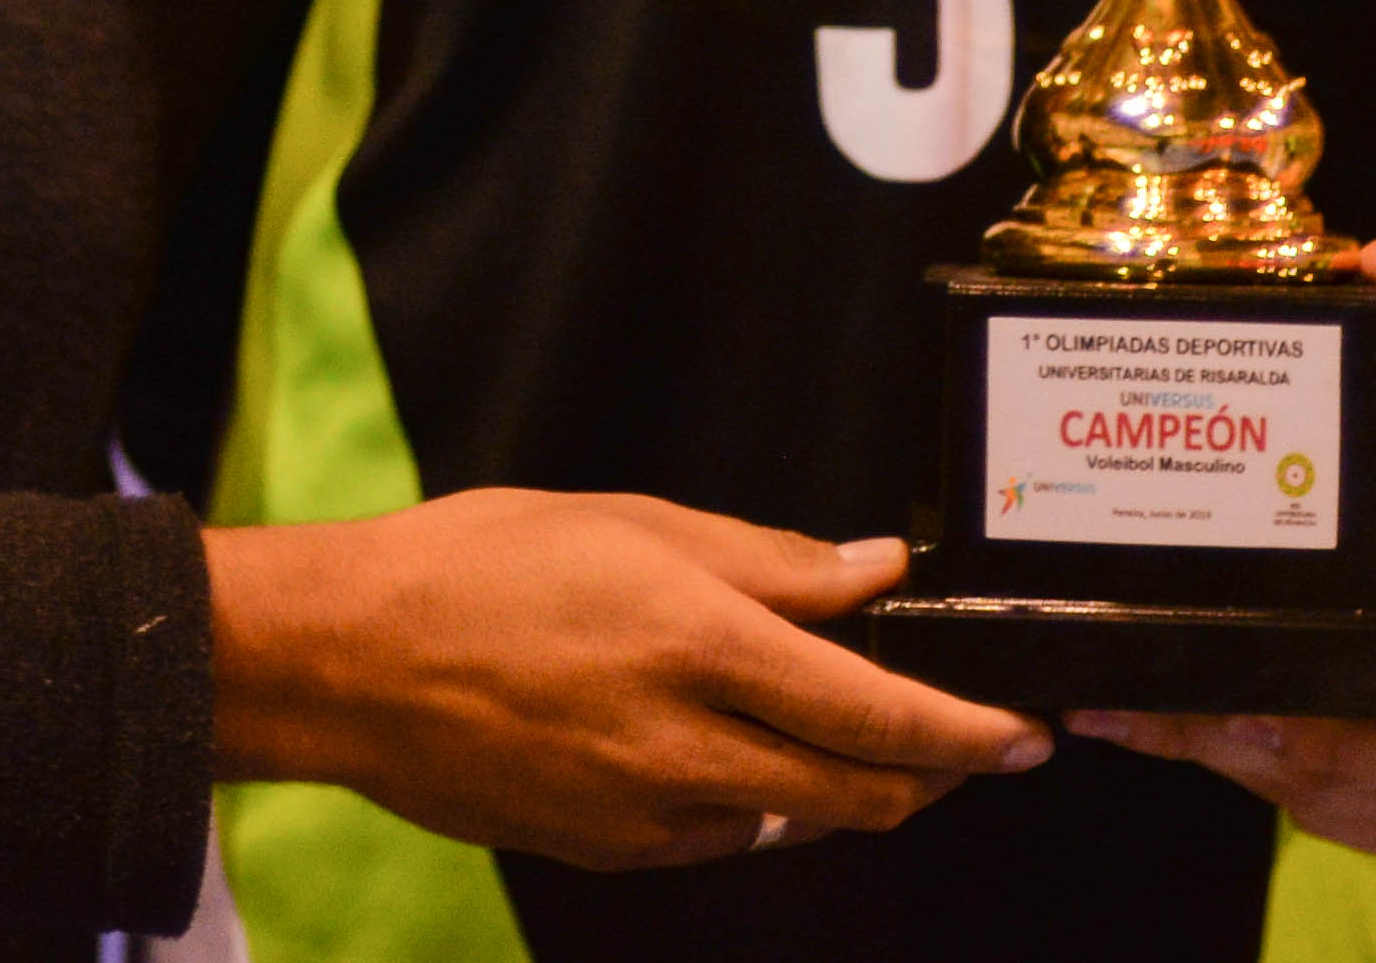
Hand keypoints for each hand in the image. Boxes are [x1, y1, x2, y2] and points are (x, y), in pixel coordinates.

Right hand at [207, 490, 1045, 867]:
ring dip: (853, 792)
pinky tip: (749, 759)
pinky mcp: (610, 850)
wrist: (350, 663)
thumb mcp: (633, 524)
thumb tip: (872, 568)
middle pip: (862, 793)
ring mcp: (649, 813)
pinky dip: (763, 805)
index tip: (1025, 733)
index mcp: (703, 645)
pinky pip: (723, 839)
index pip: (878, 711)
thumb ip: (768, 558)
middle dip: (938, 779)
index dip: (969, 732)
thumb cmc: (478, 566)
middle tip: (977, 749)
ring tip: (870, 744)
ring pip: (799, 822)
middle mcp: (687, 745)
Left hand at [1073, 239, 1375, 871]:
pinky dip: (1278, 791)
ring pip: (1350, 816)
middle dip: (1255, 749)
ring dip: (1252, 773)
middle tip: (1147, 700)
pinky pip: (1358, 831)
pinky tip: (1208, 735)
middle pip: (1371, 786)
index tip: (1235, 694)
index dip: (1334, 737)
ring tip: (1160, 709)